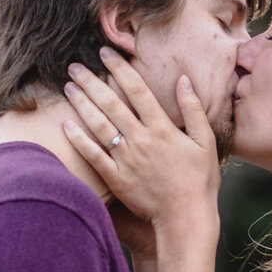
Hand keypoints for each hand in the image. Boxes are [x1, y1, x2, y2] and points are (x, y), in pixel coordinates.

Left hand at [61, 50, 219, 237]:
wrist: (186, 218)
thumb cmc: (199, 181)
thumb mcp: (205, 142)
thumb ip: (193, 109)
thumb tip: (183, 79)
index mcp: (162, 128)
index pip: (137, 90)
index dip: (119, 69)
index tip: (104, 53)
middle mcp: (141, 140)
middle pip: (112, 104)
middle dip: (92, 82)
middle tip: (74, 65)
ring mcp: (126, 160)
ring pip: (99, 126)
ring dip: (82, 104)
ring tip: (68, 87)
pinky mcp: (116, 179)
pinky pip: (93, 156)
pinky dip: (79, 140)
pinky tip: (66, 125)